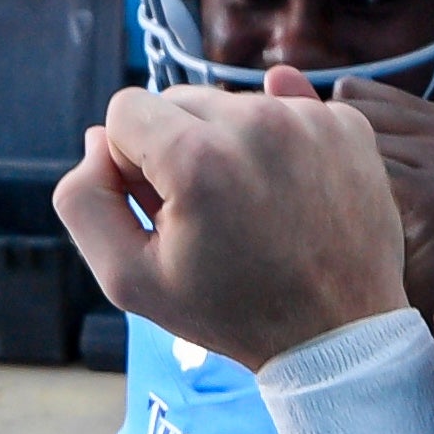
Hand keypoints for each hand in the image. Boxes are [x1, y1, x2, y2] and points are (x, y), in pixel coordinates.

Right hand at [55, 64, 407, 368]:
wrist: (337, 333)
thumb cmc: (232, 312)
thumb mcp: (129, 279)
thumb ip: (85, 200)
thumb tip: (97, 141)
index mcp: (197, 158)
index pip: (126, 109)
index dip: (131, 162)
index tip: (162, 207)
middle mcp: (256, 123)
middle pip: (179, 99)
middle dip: (179, 148)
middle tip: (207, 212)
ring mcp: (309, 120)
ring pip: (233, 103)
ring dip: (229, 144)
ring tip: (250, 207)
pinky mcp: (347, 125)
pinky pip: (287, 109)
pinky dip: (278, 144)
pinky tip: (285, 195)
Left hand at [332, 75, 433, 317]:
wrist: (399, 337)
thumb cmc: (371, 259)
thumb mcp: (354, 181)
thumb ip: (319, 123)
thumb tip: (276, 70)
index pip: (352, 96)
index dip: (328, 144)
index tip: (341, 194)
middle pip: (346, 116)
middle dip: (325, 163)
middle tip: (339, 221)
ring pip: (345, 146)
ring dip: (327, 189)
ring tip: (344, 234)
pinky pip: (353, 176)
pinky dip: (336, 210)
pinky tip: (347, 245)